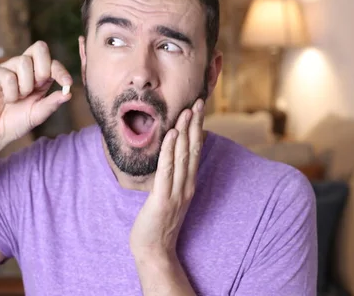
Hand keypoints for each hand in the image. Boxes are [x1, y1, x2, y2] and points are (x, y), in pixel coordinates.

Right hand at [0, 41, 72, 148]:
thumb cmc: (15, 122)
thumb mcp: (38, 114)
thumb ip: (52, 103)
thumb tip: (69, 94)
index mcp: (38, 75)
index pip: (52, 62)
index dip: (61, 70)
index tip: (67, 83)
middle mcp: (23, 68)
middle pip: (39, 47)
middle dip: (43, 69)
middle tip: (37, 87)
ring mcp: (6, 68)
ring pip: (23, 61)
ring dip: (25, 85)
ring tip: (17, 98)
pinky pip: (7, 75)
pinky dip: (11, 92)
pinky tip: (6, 99)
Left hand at [130, 98, 204, 260]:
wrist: (154, 251)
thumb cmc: (159, 222)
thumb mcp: (170, 195)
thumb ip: (173, 177)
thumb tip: (172, 156)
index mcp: (188, 183)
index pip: (196, 150)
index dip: (198, 128)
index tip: (199, 108)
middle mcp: (186, 185)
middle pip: (194, 149)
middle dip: (195, 124)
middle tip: (199, 101)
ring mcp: (176, 192)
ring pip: (183, 156)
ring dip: (185, 132)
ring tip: (187, 111)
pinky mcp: (162, 199)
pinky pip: (167, 171)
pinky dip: (170, 151)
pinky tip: (171, 135)